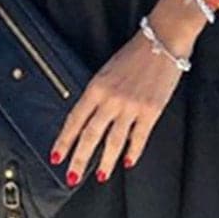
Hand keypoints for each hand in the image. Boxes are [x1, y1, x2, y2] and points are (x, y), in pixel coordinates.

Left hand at [48, 0, 208, 185]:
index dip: (64, 140)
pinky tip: (128, 162)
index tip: (56, 156)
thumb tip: (90, 119)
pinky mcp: (151, 111)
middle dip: (79, 159)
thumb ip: (99, 94)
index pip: (75, 119)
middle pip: (91, 135)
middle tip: (72, 176)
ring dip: (106, 162)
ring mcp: (132, 106)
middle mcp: (112, 99)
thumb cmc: (135, 53)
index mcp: (97, 86)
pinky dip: (133, 152)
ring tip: (100, 175)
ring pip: (114, 142)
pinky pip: (139, 138)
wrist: (162, 41)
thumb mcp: (108, 70)